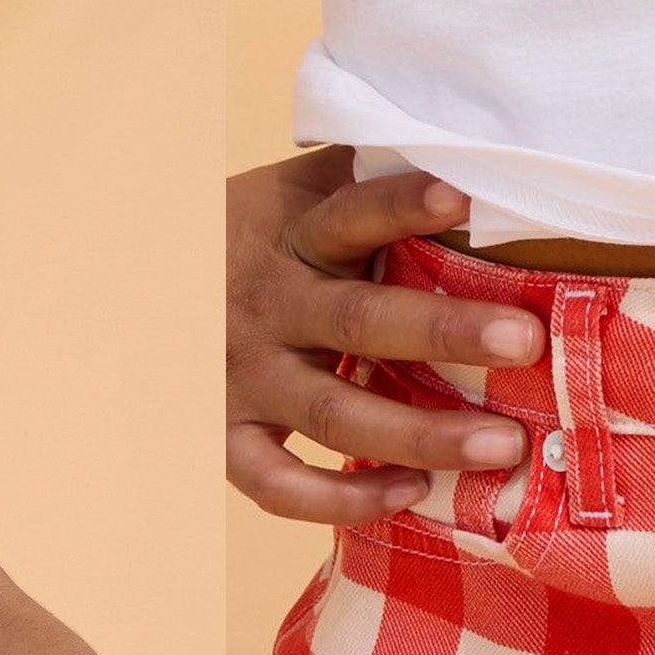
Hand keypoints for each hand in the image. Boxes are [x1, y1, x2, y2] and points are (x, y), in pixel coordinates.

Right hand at [226, 149, 543, 525]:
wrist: (129, 287)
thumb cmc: (249, 237)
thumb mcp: (293, 191)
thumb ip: (365, 178)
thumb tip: (474, 155)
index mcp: (288, 233)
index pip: (349, 213)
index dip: (402, 205)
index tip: (465, 198)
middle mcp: (265, 305)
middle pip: (360, 321)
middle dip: (447, 332)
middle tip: (525, 340)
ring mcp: (243, 376)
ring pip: (336, 413)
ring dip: (424, 433)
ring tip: (504, 444)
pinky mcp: (226, 437)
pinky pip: (280, 484)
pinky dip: (343, 499)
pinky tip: (411, 493)